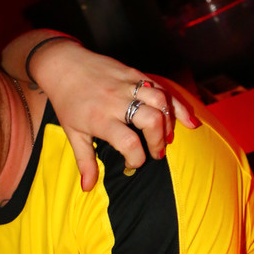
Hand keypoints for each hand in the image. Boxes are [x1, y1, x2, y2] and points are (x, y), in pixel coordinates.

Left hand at [1, 32, 198, 190]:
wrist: (64, 65)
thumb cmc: (68, 102)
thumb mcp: (72, 134)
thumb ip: (85, 161)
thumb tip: (88, 188)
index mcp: (101, 119)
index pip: (128, 142)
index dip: (136, 158)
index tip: (133, 164)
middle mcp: (117, 101)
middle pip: (151, 120)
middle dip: (158, 141)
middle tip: (157, 153)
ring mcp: (128, 85)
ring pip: (161, 101)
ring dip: (170, 123)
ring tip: (168, 138)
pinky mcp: (136, 74)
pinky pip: (162, 88)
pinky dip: (177, 105)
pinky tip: (189, 120)